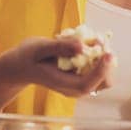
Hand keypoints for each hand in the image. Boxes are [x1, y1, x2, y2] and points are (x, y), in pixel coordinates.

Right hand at [0, 35, 115, 98]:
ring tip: (95, 40)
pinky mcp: (83, 78)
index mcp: (63, 85)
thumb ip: (60, 47)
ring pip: (105, 76)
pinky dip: (100, 57)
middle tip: (99, 40)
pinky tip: (91, 43)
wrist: (22, 66)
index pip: (87, 84)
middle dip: (106, 62)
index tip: (108, 53)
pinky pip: (100, 70)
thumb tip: (82, 46)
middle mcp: (75, 89)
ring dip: (105, 58)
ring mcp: (80, 85)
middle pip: (103, 82)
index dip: (101, 70)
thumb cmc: (28, 56)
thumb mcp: (40, 48)